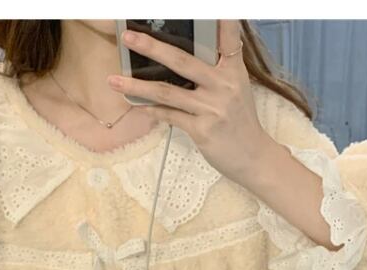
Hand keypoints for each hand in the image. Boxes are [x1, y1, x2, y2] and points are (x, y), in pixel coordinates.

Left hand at [107, 20, 269, 183]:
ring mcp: (211, 109)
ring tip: (114, 81)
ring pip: (167, 92)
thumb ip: (219, 69)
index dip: (222, 21)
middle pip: (182, 61)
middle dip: (152, 47)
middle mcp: (223, 86)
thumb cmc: (241, 121)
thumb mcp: (237, 88)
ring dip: (137, 86)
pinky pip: (170, 116)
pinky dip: (152, 111)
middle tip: (128, 37)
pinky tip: (137, 106)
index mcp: (234, 71)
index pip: (228, 39)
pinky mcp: (202, 130)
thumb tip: (187, 56)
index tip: (215, 8)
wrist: (253, 157)